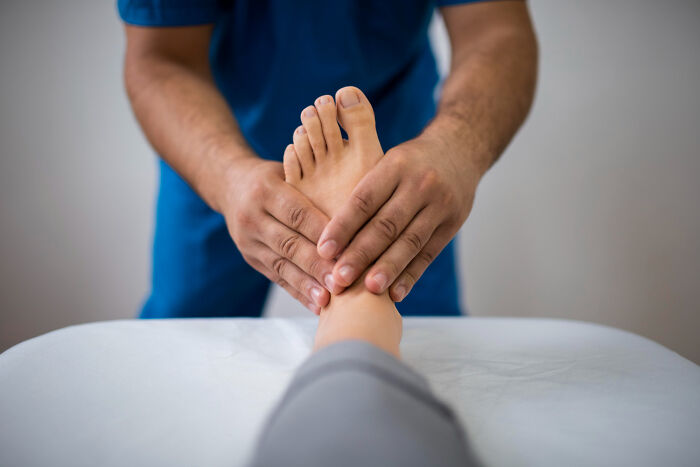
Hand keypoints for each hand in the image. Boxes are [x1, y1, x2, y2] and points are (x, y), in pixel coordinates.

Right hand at [222, 158, 336, 312]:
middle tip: (341, 281)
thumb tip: (356, 201)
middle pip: (288, 244)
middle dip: (316, 265)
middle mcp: (252, 217)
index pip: (296, 214)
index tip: (346, 249)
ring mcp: (248, 241)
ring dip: (307, 285)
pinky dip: (298, 292)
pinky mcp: (251, 258)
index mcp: (265, 190)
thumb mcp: (290, 170)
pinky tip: (317, 305)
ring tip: (329, 300)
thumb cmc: (274, 176)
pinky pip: (277, 278)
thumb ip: (315, 185)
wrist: (230, 184)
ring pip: (281, 265)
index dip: (321, 233)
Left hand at [317, 135, 481, 301]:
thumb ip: (363, 188)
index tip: (323, 251)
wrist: (460, 149)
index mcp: (395, 165)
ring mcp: (440, 205)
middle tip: (340, 279)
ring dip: (388, 269)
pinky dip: (411, 275)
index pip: (364, 199)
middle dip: (361, 254)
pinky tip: (395, 294)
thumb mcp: (387, 160)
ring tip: (368, 290)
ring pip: (409, 242)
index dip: (342, 227)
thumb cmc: (409, 162)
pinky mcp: (452, 224)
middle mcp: (420, 184)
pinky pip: (428, 254)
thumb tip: (324, 226)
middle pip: (386, 225)